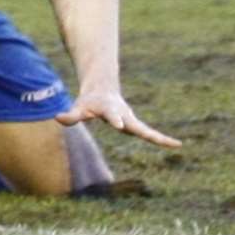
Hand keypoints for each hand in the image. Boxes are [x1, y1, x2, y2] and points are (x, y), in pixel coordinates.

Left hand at [56, 88, 181, 148]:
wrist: (103, 90)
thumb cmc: (89, 102)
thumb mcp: (79, 107)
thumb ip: (71, 114)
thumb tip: (59, 117)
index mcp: (109, 109)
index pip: (112, 115)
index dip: (115, 120)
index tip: (119, 126)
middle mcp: (124, 115)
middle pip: (137, 126)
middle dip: (147, 133)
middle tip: (158, 140)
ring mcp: (132, 121)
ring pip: (147, 130)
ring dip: (160, 138)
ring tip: (175, 144)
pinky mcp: (136, 126)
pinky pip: (150, 134)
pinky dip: (161, 139)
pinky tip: (175, 144)